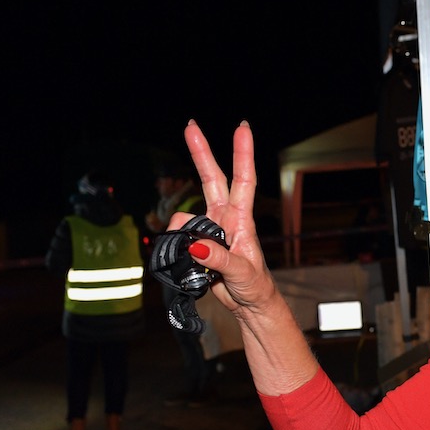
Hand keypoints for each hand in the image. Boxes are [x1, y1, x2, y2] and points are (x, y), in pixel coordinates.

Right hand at [174, 121, 277, 318]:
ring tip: (201, 263)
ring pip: (185, 218)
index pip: (243, 181)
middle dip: (201, 153)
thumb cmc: (254, 287)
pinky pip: (177, 237)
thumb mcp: (241, 273)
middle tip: (191, 125)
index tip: (242, 128)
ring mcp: (210, 230)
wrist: (249, 305)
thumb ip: (219, 258)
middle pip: (212, 179)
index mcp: (242, 220)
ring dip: (183, 235)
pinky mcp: (197, 243)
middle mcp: (225, 219)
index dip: (242, 154)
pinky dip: (176, 247)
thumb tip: (196, 243)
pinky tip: (189, 264)